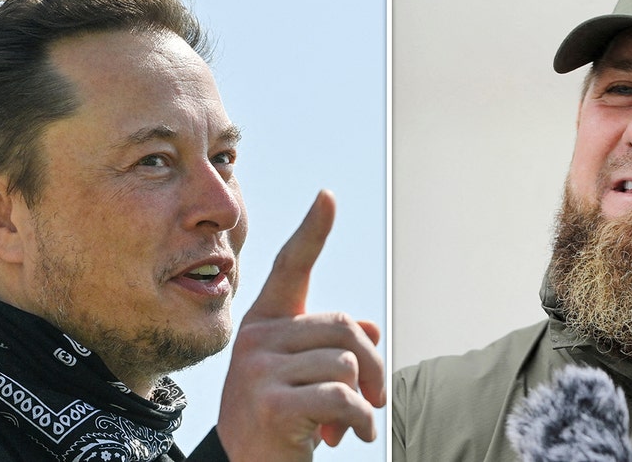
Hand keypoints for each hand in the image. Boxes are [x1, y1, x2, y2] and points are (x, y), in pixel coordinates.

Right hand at [216, 190, 385, 460]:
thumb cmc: (283, 420)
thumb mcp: (306, 377)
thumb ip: (333, 347)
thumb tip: (372, 329)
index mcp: (264, 324)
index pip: (289, 268)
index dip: (312, 232)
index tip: (328, 196)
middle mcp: (255, 339)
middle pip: (343, 326)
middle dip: (372, 364)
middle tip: (376, 397)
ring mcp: (258, 369)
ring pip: (345, 361)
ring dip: (364, 398)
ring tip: (352, 422)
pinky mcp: (270, 402)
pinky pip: (340, 396)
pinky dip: (359, 420)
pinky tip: (350, 435)